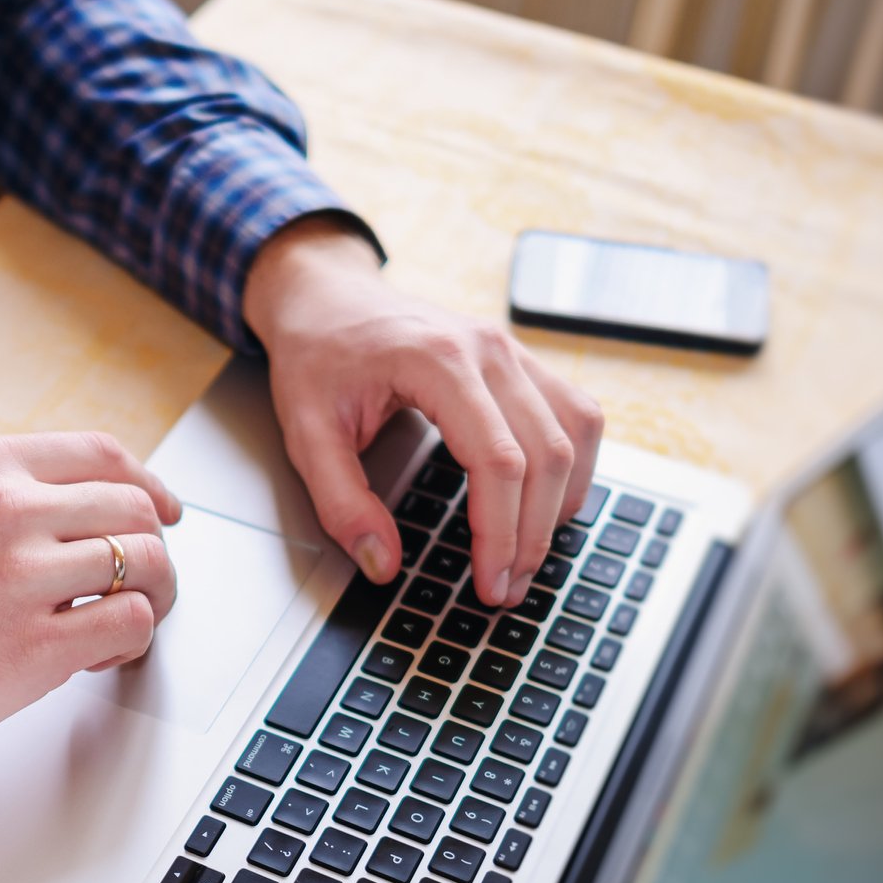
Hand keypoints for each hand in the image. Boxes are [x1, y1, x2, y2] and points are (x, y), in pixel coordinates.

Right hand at [0, 433, 181, 761]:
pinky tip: (94, 656)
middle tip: (144, 583)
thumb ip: (1, 499)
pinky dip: (130, 643)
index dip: (147, 484)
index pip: (102, 454)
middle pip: (134, 508)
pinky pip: (132, 623)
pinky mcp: (39, 645)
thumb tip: (84, 511)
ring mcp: (24, 576)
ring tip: (120, 622)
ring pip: (145, 562)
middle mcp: (8, 510)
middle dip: (152, 549)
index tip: (163, 509)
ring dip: (152, 596)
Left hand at [243, 218, 603, 608]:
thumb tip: (382, 564)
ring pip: (576, 432)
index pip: (497, 459)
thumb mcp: (306, 432)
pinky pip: (574, 413)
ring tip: (528, 555)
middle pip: (547, 453)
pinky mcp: (520, 360)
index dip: (502, 531)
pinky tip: (546, 503)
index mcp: (437, 361)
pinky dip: (573, 465)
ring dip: (562, 501)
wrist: (326, 294)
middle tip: (506, 588)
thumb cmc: (317, 354)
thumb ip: (341, 502)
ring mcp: (512, 349)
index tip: (490, 582)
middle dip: (533, 534)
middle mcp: (489, 349)